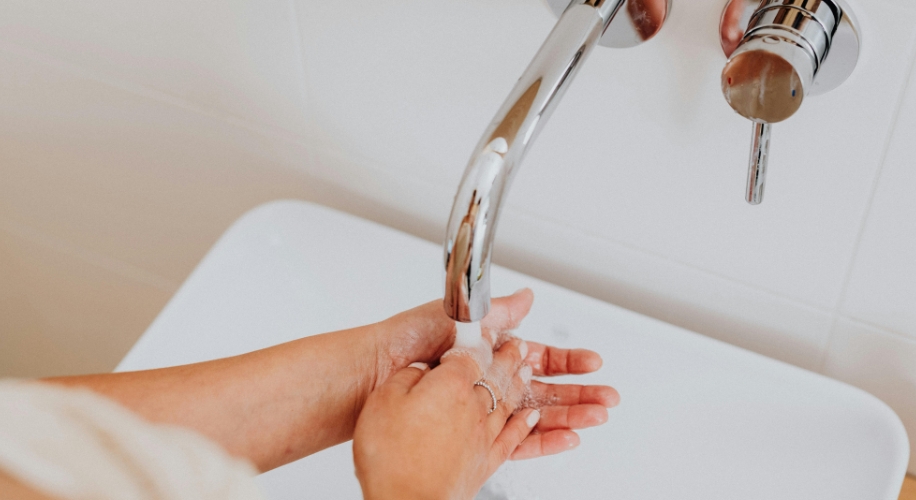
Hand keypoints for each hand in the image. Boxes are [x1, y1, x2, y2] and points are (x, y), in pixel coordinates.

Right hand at [354, 338, 535, 499]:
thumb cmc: (391, 456)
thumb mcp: (384, 401)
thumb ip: (407, 377)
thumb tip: (420, 368)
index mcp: (450, 386)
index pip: (473, 354)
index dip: (481, 340)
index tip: (486, 331)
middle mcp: (473, 408)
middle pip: (497, 375)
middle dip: (509, 357)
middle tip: (517, 345)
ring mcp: (483, 436)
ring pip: (509, 402)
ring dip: (520, 383)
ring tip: (527, 371)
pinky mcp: (486, 463)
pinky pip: (514, 437)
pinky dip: (525, 424)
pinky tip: (532, 418)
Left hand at [372, 289, 618, 459]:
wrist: (374, 371)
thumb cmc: (407, 340)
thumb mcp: (459, 315)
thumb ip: (497, 311)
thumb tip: (527, 296)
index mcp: (489, 353)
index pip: (538, 359)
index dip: (568, 362)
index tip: (592, 364)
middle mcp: (489, 381)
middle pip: (545, 390)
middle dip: (580, 394)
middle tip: (608, 398)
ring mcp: (483, 408)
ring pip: (537, 416)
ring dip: (569, 416)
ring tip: (596, 417)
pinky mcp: (473, 433)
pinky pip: (515, 442)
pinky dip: (543, 441)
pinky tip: (566, 437)